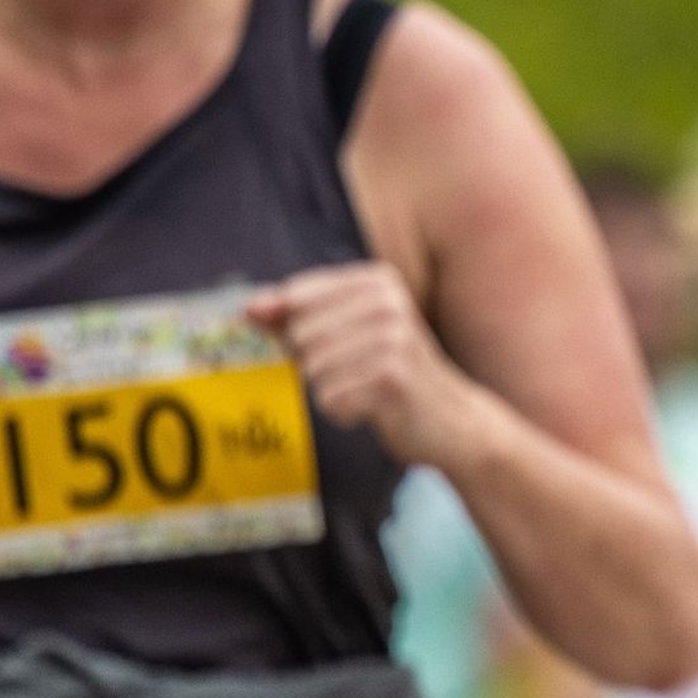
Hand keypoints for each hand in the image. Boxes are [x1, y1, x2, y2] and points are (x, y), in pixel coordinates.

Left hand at [250, 261, 485, 465]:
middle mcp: (388, 303)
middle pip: (301, 335)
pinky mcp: (392, 379)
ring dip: (331, 390)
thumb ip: (294, 315)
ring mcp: (393, 339)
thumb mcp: (346, 331)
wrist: (449, 417)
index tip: (332, 344)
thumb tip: (249, 308)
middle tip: (358, 370)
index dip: (297, 329)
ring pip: (313, 370)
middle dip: (316, 362)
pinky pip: (330, 399)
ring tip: (367, 388)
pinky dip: (343, 412)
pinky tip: (373, 408)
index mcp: (377, 280)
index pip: (297, 296)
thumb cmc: (388, 370)